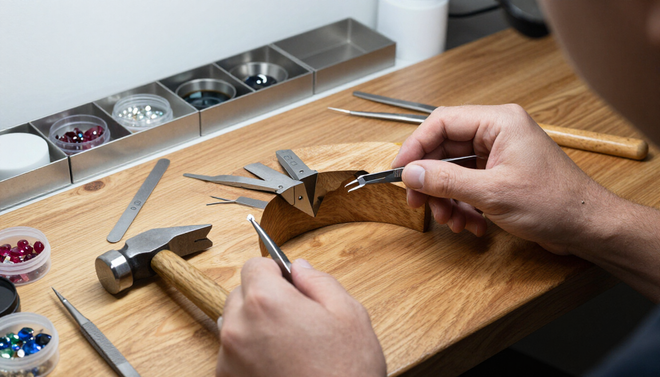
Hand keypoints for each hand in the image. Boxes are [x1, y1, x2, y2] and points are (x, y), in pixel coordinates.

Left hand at [216, 257, 385, 376]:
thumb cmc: (346, 373)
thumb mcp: (349, 315)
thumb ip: (319, 282)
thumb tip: (300, 268)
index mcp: (266, 302)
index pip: (253, 265)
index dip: (275, 271)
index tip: (289, 284)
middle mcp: (238, 328)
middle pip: (241, 294)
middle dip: (264, 298)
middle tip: (296, 318)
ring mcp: (229, 358)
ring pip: (236, 325)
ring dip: (255, 326)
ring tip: (289, 345)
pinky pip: (234, 353)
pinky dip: (251, 353)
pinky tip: (280, 365)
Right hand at [391, 104, 615, 254]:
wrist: (588, 228)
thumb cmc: (555, 203)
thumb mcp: (492, 193)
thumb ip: (446, 181)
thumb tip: (411, 173)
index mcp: (499, 122)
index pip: (442, 122)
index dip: (415, 146)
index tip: (399, 170)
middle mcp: (497, 133)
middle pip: (444, 149)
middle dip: (431, 180)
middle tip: (419, 203)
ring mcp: (499, 155)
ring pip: (453, 172)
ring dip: (447, 199)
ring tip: (452, 221)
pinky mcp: (500, 175)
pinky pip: (468, 186)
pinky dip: (463, 206)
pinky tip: (471, 225)